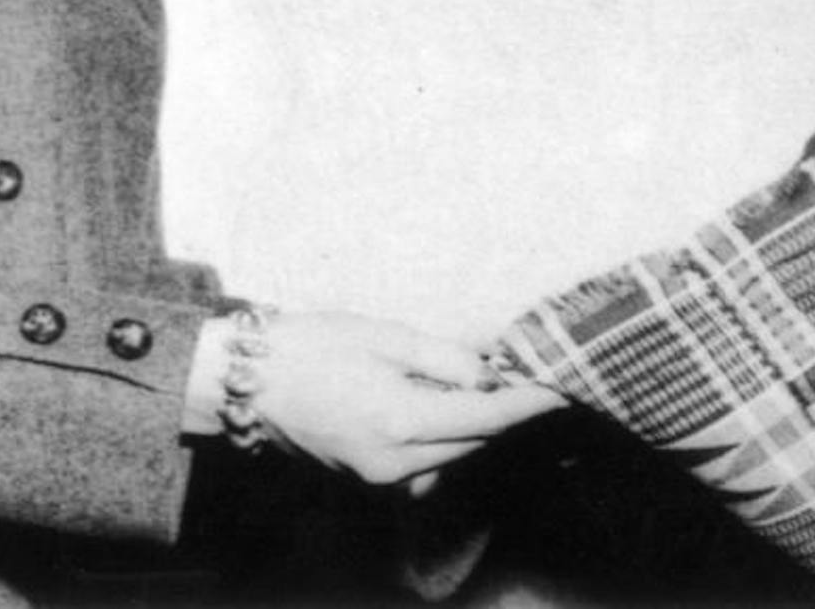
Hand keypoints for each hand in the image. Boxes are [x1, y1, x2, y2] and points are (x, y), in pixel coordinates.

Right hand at [246, 311, 562, 483]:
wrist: (250, 380)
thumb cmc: (314, 346)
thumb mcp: (389, 337)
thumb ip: (448, 358)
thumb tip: (493, 371)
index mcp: (403, 423)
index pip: (490, 418)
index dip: (531, 402)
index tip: (564, 385)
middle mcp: (397, 463)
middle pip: (478, 441)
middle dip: (508, 410)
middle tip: (530, 370)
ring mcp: (382, 477)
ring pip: (456, 453)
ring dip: (478, 422)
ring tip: (488, 380)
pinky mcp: (371, 477)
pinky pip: (428, 461)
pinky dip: (448, 435)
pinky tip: (443, 401)